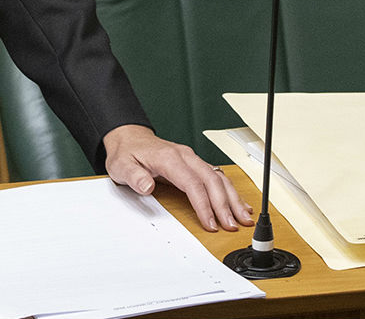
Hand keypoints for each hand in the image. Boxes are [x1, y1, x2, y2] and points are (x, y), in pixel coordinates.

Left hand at [102, 124, 254, 232]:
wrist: (129, 138)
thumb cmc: (127, 153)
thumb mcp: (122, 166)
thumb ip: (135, 177)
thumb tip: (147, 186)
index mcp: (169, 158)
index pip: (192, 183)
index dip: (204, 205)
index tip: (211, 223)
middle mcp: (185, 156)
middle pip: (212, 180)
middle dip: (225, 205)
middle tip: (232, 226)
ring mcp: (192, 159)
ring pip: (219, 178)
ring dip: (233, 199)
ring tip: (243, 218)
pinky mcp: (195, 164)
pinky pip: (217, 176)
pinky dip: (230, 191)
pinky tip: (239, 204)